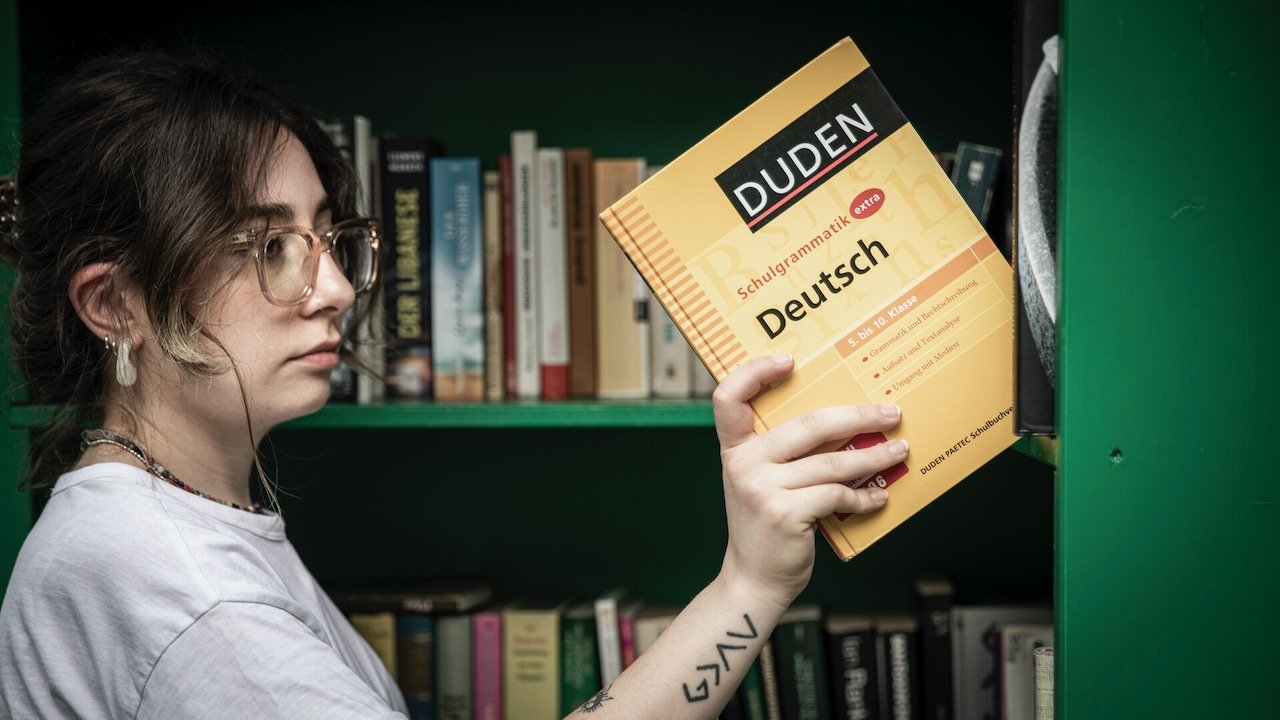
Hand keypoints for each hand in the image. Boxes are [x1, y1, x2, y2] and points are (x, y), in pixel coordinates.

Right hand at [713, 354, 906, 609]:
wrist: (753, 579)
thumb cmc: (765, 525)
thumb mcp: (759, 481)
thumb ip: (782, 454)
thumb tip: (845, 425)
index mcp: (734, 448)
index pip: (728, 397)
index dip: (754, 372)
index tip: (789, 360)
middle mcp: (743, 463)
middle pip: (807, 424)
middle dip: (857, 416)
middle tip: (890, 413)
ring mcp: (762, 489)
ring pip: (832, 462)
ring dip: (873, 457)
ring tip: (899, 451)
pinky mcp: (786, 514)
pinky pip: (837, 495)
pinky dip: (864, 497)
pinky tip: (879, 497)